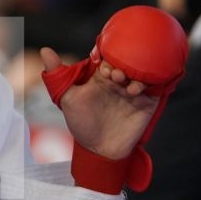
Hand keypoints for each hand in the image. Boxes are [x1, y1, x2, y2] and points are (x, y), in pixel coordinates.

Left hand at [40, 46, 159, 159]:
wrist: (98, 149)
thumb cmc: (82, 123)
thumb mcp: (66, 98)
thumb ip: (57, 75)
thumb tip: (44, 50)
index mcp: (101, 76)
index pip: (109, 56)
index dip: (107, 56)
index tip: (101, 66)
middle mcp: (119, 81)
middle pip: (128, 61)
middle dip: (123, 62)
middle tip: (114, 74)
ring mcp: (134, 91)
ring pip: (142, 72)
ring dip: (135, 72)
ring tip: (123, 81)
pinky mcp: (147, 102)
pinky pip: (155, 87)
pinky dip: (149, 84)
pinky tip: (136, 90)